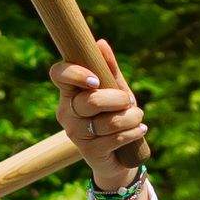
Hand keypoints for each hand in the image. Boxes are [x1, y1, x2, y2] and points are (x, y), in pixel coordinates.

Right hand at [49, 41, 150, 188]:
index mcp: (69, 92)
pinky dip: (133, 132)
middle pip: (91, 100)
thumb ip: (109, 69)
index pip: (59, 74)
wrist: (119, 156)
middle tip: (129, 101)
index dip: (75, 73)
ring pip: (107, 121)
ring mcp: (75, 134)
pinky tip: (140, 130)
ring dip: (131, 117)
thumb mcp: (115, 90)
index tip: (96, 81)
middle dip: (118, 99)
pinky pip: (115, 138)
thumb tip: (100, 43)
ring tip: (138, 117)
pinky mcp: (89, 152)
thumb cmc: (115, 115)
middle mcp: (66, 112)